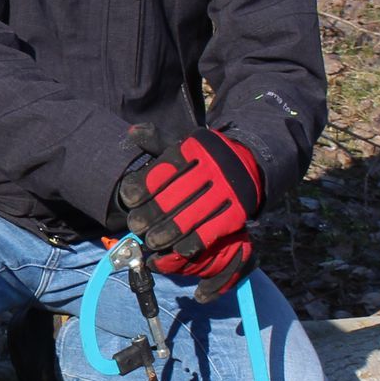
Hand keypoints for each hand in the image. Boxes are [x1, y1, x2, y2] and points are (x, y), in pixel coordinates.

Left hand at [115, 127, 262, 276]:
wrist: (250, 161)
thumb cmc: (205, 158)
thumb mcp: (184, 146)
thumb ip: (158, 142)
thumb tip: (133, 132)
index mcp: (194, 149)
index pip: (162, 171)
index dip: (142, 188)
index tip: (129, 200)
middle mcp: (212, 168)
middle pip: (172, 197)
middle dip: (149, 215)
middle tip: (136, 226)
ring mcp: (226, 191)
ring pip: (188, 217)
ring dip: (166, 233)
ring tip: (152, 241)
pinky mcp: (237, 212)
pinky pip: (209, 232)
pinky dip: (191, 242)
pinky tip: (177, 249)